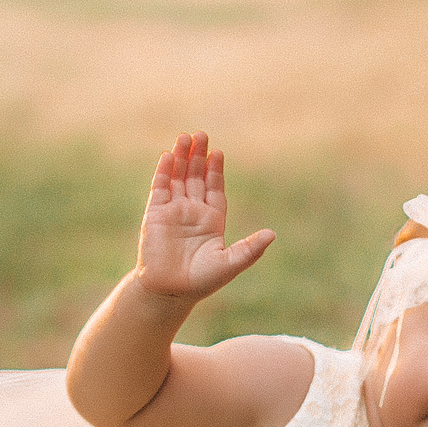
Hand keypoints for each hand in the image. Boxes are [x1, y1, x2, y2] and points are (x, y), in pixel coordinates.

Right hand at [136, 133, 273, 303]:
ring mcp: (173, 211)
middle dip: (198, 156)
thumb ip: (250, 249)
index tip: (218, 152)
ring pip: (178, 178)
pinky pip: (160, 188)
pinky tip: (167, 156)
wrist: (169, 292)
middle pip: (196, 177)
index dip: (216, 170)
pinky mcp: (155, 214)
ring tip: (185, 137)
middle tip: (202, 134)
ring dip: (180, 158)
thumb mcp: (230, 264)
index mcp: (212, 220)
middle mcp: (193, 212)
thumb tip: (272, 234)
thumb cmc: (201, 281)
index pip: (215, 188)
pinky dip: (163, 172)